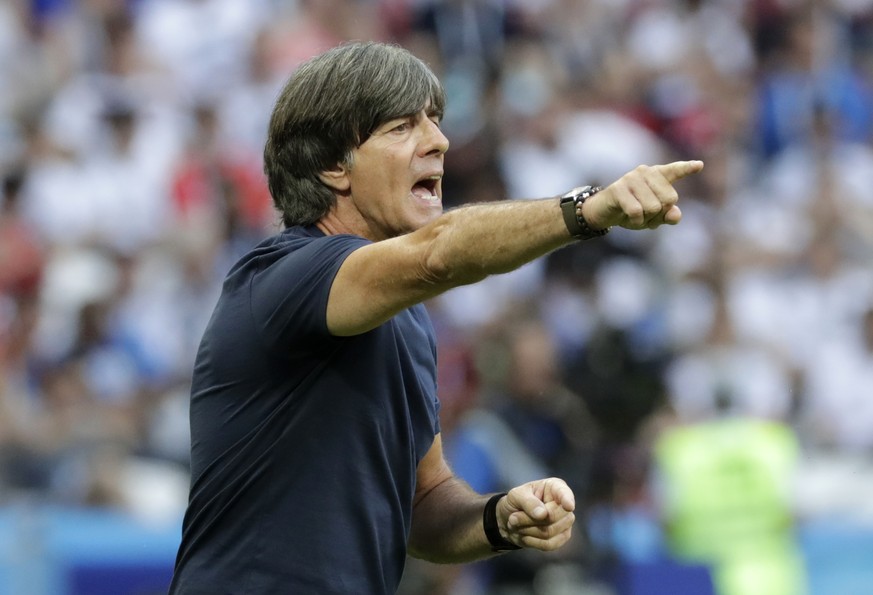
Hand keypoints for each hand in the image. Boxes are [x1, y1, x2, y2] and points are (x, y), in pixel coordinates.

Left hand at [497, 478, 575, 550]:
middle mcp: (565, 504)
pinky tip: (524, 535)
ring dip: (527, 530)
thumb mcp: (516, 496)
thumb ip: (528, 502)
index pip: (564, 493)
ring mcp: (566, 522)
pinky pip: (548, 544)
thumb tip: (543, 514)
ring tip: (516, 525)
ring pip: (548, 532)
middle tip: (513, 518)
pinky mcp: (562, 537)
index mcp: (555, 487)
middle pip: (552, 517)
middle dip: (528, 520)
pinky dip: (531, 541)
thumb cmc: (517, 501)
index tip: (568, 506)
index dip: (567, 499)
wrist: (512, 520)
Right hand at [583, 160, 703, 230]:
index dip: (687, 168)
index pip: (675, 171)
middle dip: (660, 214)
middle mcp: (646, 172)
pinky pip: (637, 211)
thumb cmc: (632, 211)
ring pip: (653, 207)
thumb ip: (668, 215)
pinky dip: (636, 221)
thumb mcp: (653, 216)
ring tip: (636, 216)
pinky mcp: (619, 188)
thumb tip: (675, 214)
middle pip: (670, 199)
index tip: (699, 165)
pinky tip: (630, 219)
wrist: (604, 213)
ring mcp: (632, 178)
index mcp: (657, 176)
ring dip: (646, 219)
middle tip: (646, 215)